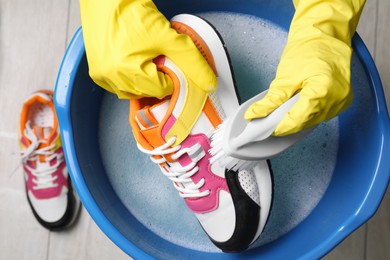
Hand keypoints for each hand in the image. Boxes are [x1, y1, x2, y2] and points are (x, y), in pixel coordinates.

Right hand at [80, 0, 216, 98]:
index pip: (161, 89)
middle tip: (159, 59)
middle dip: (158, 79)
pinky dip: (129, 80)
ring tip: (146, 60)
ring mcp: (101, 75)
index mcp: (126, 70)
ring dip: (144, 82)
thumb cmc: (133, 12)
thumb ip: (192, 61)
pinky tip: (134, 63)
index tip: (173, 64)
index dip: (172, 77)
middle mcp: (110, 76)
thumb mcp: (169, 37)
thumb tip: (210, 83)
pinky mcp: (95, 71)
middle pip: (147, 92)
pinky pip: (118, 86)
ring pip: (132, 92)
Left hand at [244, 0, 365, 135]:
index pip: (297, 120)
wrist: (324, 35)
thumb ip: (271, 100)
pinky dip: (307, 113)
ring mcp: (341, 101)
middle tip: (269, 120)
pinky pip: (321, 115)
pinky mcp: (342, 101)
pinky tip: (297, 107)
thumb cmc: (308, 49)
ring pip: (312, 121)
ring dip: (296, 119)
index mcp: (322, 92)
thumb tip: (255, 114)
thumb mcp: (285, 76)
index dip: (279, 127)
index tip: (265, 129)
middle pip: (305, 123)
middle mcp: (336, 100)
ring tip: (282, 111)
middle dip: (286, 123)